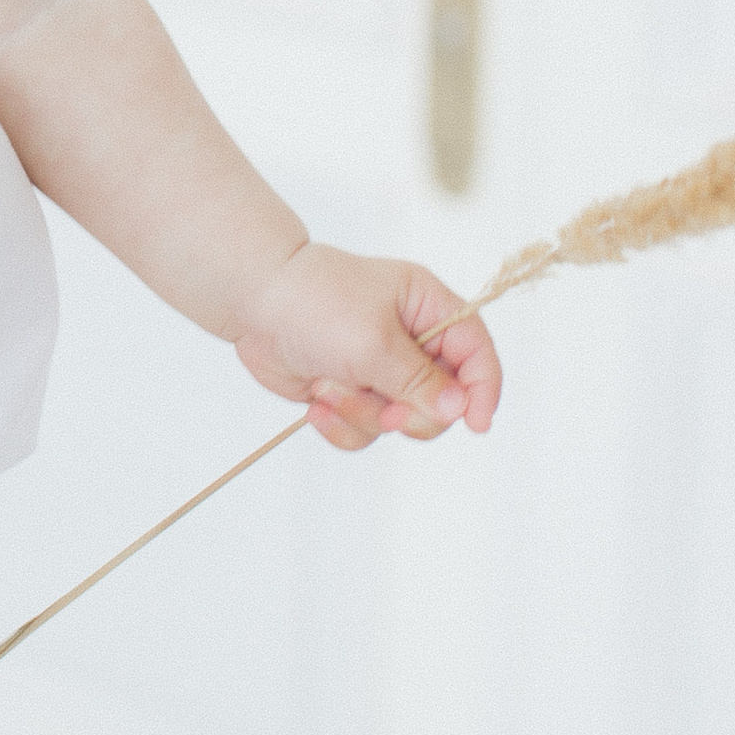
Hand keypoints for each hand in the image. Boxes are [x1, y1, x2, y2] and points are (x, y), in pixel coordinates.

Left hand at [233, 239, 502, 449]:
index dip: (483, 389)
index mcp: (427, 306)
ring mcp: (380, 369)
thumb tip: (459, 409)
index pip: (477, 351)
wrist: (251, 303)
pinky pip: (366, 431)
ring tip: (330, 387)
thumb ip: (419, 380)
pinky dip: (342, 424)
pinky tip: (316, 401)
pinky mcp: (352, 391)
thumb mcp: (373, 341)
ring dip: (364, 414)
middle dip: (411, 413)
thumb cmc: (314, 303)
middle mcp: (411, 339)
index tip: (476, 425)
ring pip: (400, 421)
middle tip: (385, 409)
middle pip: (444, 401)